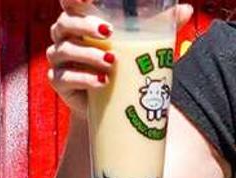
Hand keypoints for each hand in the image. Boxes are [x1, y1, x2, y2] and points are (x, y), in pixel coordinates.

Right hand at [46, 0, 193, 117]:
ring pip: (64, 50)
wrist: (110, 101)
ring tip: (112, 61)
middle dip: (84, 26)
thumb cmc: (124, 62)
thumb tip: (186, 9)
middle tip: (109, 32)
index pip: (70, 3)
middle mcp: (65, 37)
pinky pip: (64, 77)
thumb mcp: (143, 41)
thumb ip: (161, 24)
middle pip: (64, 23)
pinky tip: (102, 81)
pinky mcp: (59, 82)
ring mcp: (59, 60)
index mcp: (81, 20)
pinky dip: (84, 79)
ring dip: (88, 54)